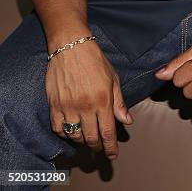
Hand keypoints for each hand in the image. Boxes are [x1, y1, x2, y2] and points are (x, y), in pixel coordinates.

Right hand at [46, 41, 131, 159]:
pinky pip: (58, 128)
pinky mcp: (54, 105)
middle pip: (91, 138)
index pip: (108, 132)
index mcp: (103, 100)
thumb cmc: (95, 61)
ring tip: (87, 138)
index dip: (110, 148)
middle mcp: (85, 106)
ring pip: (74, 136)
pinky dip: (65, 134)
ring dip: (82, 141)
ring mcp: (68, 107)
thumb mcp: (113, 79)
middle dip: (97, 147)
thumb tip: (127, 121)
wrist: (72, 47)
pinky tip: (71, 130)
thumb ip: (119, 102)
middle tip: (100, 148)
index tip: (112, 155)